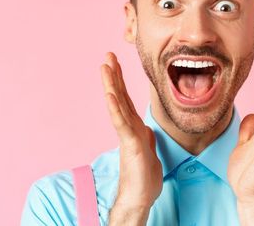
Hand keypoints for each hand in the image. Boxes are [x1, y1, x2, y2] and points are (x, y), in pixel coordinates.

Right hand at [101, 52, 161, 224]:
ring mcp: (128, 135)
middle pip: (119, 96)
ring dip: (111, 85)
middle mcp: (128, 127)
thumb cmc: (143, 176)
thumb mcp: (148, 148)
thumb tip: (144, 127)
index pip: (125, 98)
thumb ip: (144, 135)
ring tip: (105, 67)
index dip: (119, 80)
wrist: (140, 197)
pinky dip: (115, 108)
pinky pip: (122, 123)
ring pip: (118, 105)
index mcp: (133, 126)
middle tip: (108, 55)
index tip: (114, 62)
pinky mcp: (131, 144)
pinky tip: (110, 95)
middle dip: (113, 75)